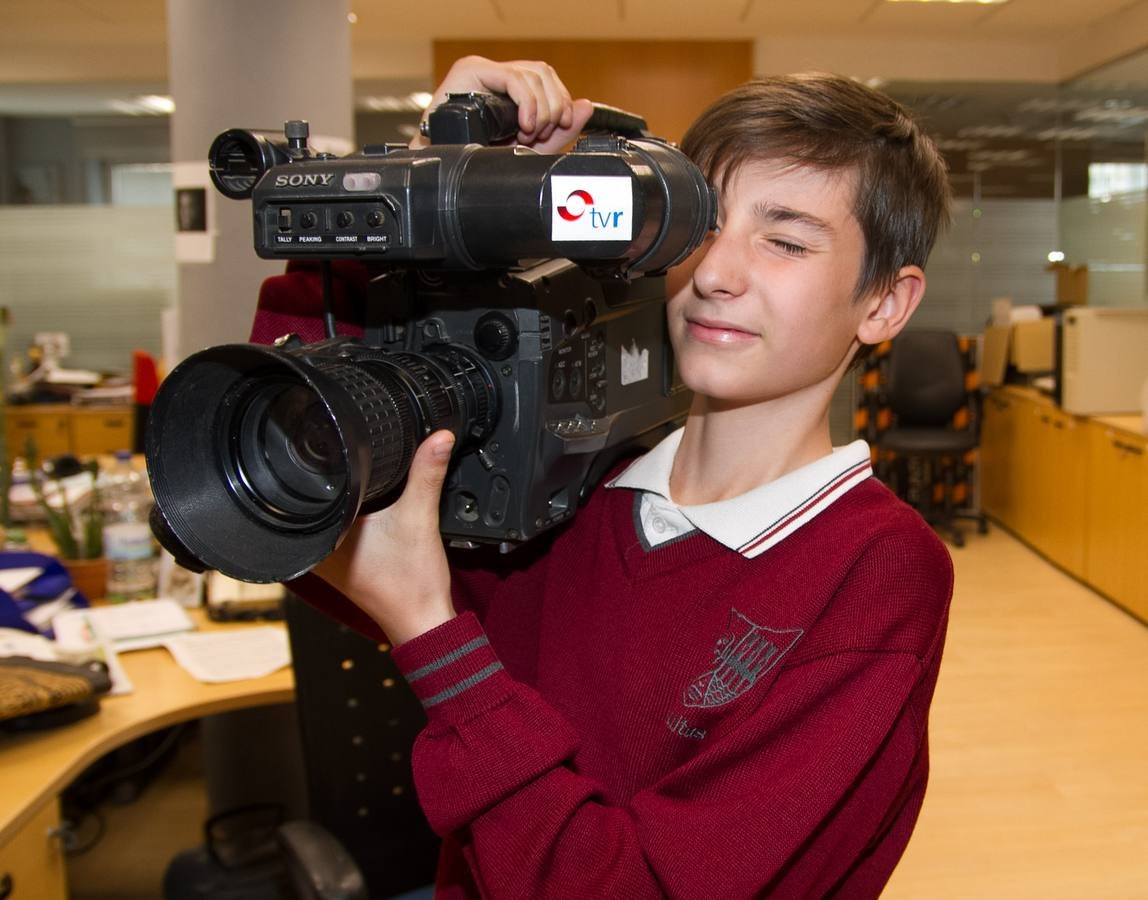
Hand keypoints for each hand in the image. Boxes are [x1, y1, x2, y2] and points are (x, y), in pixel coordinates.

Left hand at [312, 430, 456, 645]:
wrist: (423, 620)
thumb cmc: (412, 585)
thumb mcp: (421, 517)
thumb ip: (427, 473)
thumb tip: (437, 438)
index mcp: (322, 535)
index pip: (311, 486)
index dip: (328, 465)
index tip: (342, 450)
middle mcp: (317, 549)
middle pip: (321, 498)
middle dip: (341, 481)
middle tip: (361, 467)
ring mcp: (327, 559)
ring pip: (332, 514)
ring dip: (348, 501)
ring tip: (367, 491)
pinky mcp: (342, 563)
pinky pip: (342, 528)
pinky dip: (356, 517)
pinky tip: (371, 511)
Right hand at [414, 55, 593, 151]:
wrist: (444, 174)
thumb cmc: (479, 161)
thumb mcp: (531, 149)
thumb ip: (561, 131)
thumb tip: (586, 106)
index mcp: (510, 89)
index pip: (548, 79)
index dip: (561, 101)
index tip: (558, 127)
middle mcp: (496, 75)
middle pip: (544, 73)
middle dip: (553, 107)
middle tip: (541, 135)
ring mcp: (483, 70)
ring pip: (533, 74)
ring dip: (540, 109)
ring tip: (527, 135)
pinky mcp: (470, 71)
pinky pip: (513, 78)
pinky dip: (527, 103)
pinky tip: (524, 126)